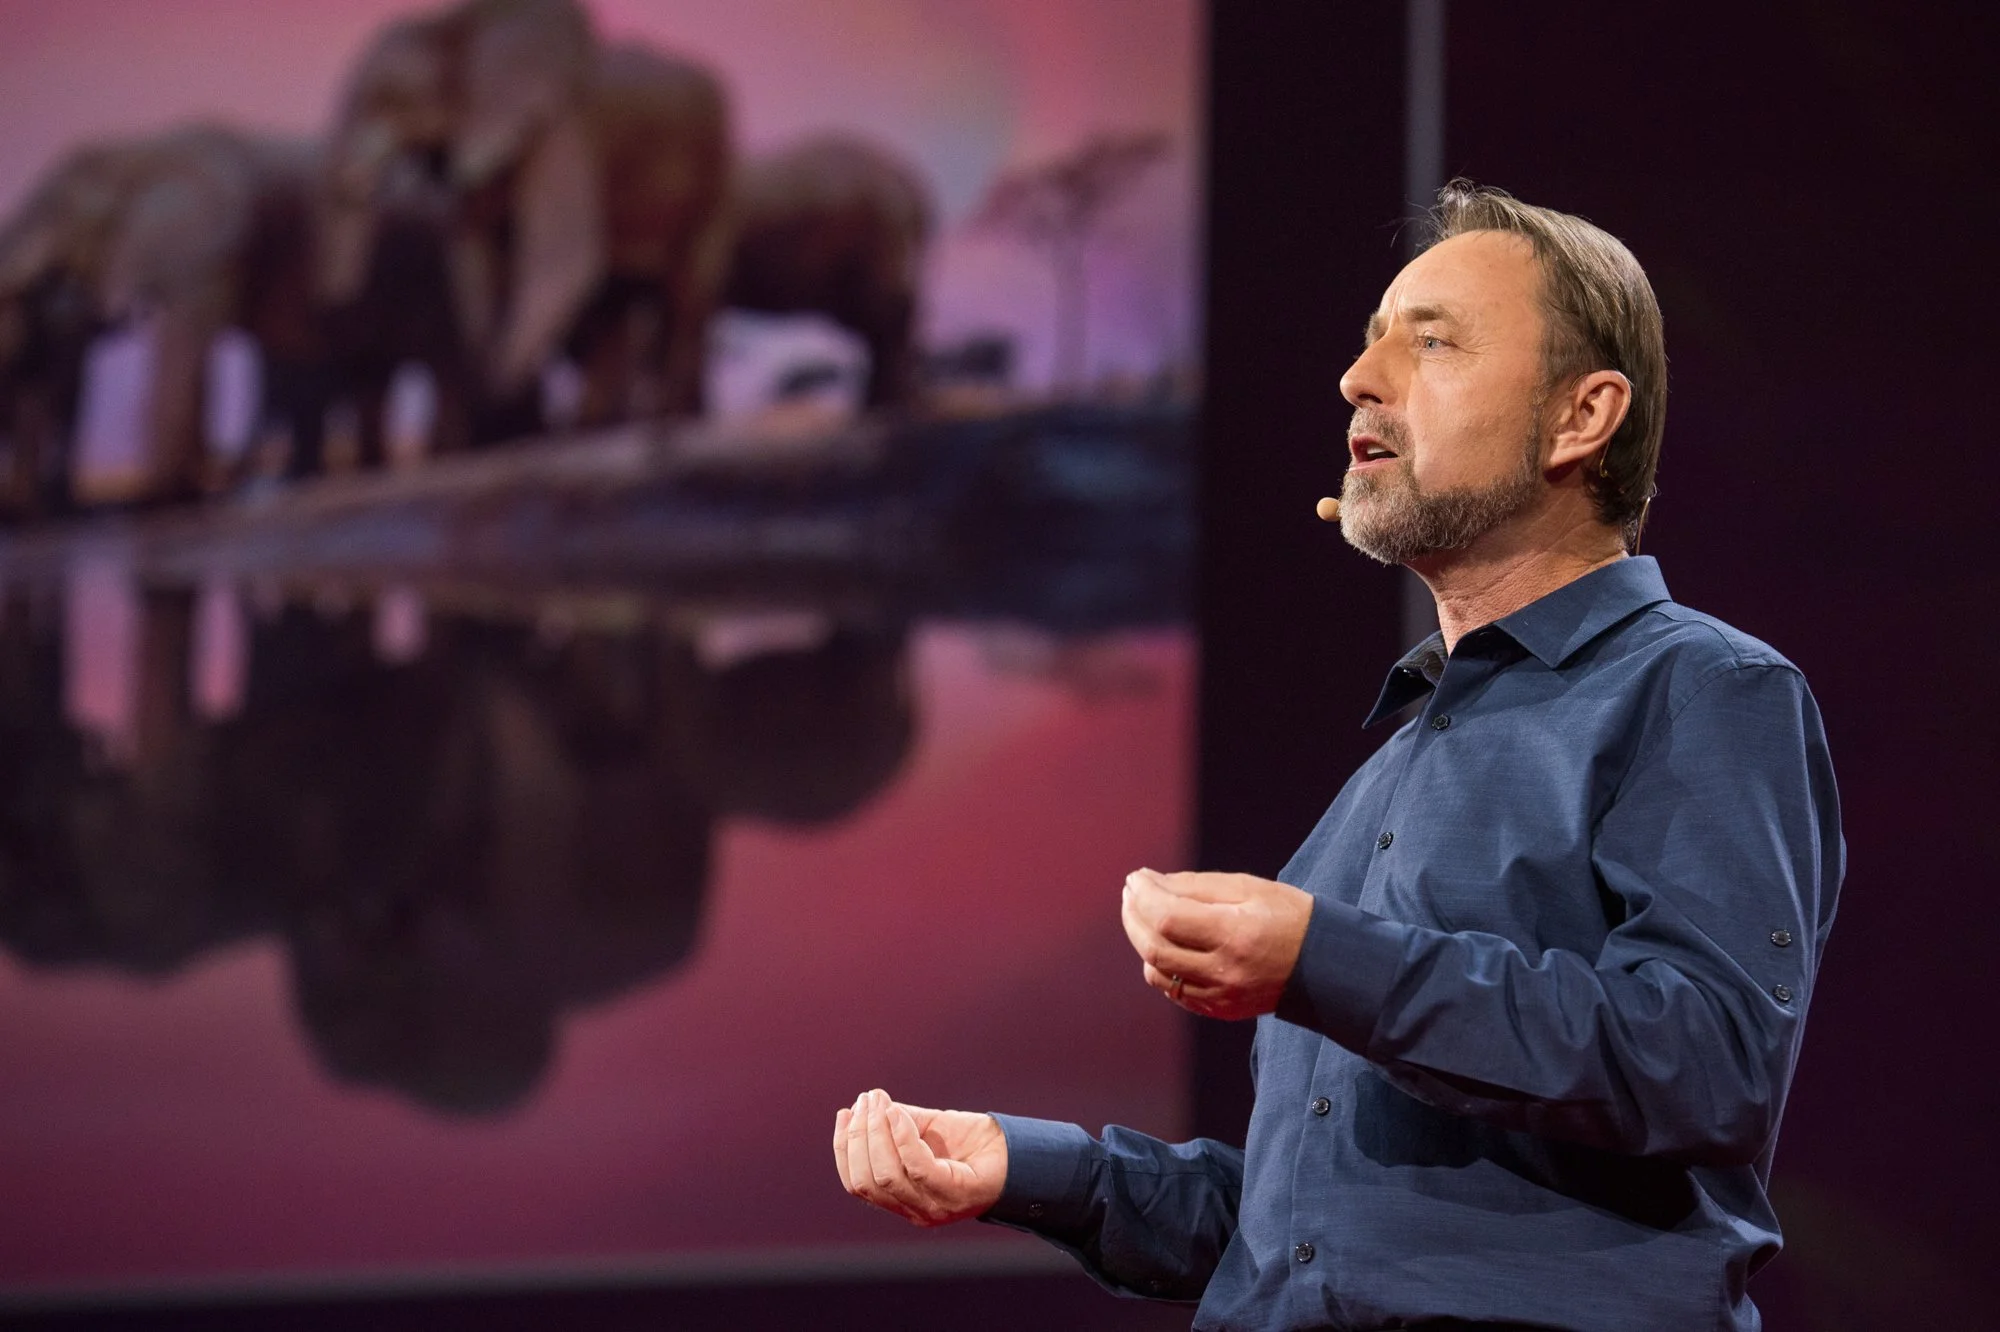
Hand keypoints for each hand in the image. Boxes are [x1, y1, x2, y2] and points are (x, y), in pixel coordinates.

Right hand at [833, 1088, 1008, 1225]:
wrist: (1017, 1152)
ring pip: (886, 1176)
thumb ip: (896, 1122)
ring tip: (879, 1102)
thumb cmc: (971, 1142)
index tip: (845, 1113)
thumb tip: (866, 1105)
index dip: (844, 1149)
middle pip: (866, 1180)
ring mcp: (934, 1207)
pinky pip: (917, 1166)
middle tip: (865, 1102)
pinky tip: (899, 1113)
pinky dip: (902, 1136)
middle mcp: (914, 1210)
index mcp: (901, 1199)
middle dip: (858, 1137)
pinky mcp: (954, 1194)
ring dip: (876, 1133)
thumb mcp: (925, 1129)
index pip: (857, 1183)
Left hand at [1120, 868, 1313, 1019]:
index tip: (1136, 878)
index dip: (1144, 896)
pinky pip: (1174, 991)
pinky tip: (1161, 945)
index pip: (1168, 917)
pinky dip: (1159, 966)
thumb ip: (1197, 886)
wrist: (1326, 965)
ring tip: (1141, 914)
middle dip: (1134, 916)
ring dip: (1141, 941)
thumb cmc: (1289, 916)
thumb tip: (1151, 882)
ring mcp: (1221, 995)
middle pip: (1155, 947)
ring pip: (1158, 972)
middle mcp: (1225, 970)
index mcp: (1235, 934)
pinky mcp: (1221, 1009)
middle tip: (1131, 893)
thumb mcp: (1248, 888)